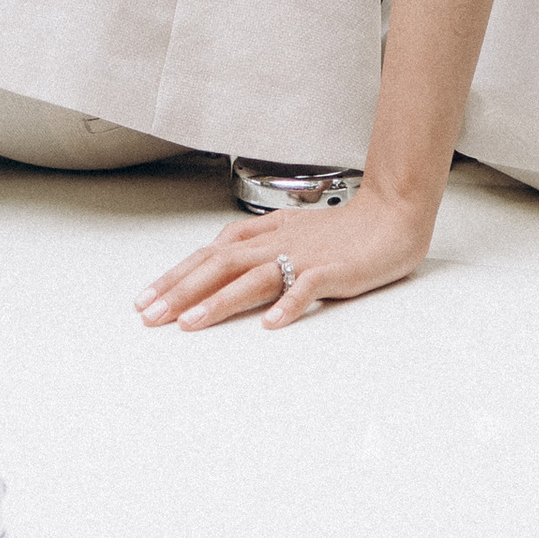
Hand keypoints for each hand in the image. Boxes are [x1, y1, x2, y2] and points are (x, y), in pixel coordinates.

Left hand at [135, 182, 435, 334]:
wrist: (393, 214)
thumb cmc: (343, 229)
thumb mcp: (289, 231)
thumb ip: (256, 244)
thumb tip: (216, 258)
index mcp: (266, 234)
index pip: (211, 253)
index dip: (177, 275)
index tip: (146, 298)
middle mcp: (279, 242)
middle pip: (221, 264)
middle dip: (181, 290)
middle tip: (150, 315)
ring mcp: (306, 256)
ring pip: (254, 276)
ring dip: (220, 301)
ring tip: (190, 323)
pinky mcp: (334, 270)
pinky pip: (308, 287)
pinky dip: (288, 304)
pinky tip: (270, 323)